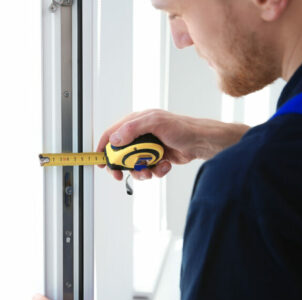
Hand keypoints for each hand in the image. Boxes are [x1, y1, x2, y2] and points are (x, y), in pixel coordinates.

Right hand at [97, 109, 248, 180]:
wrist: (202, 143)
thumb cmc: (182, 128)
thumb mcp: (155, 123)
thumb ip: (132, 129)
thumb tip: (115, 139)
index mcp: (136, 122)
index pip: (112, 134)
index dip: (103, 147)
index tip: (99, 160)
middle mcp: (140, 134)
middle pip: (120, 153)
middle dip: (120, 166)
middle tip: (119, 175)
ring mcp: (148, 147)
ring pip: (133, 165)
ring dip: (140, 171)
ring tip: (151, 170)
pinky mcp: (156, 157)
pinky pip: (147, 169)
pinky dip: (155, 171)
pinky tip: (164, 165)